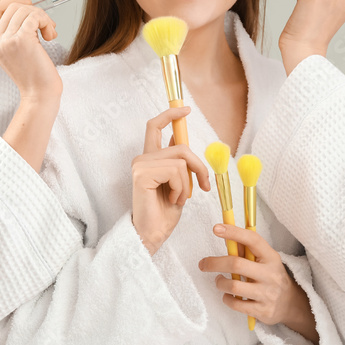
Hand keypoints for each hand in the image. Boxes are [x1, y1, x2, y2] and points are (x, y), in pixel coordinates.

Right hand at [0, 0, 61, 100]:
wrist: (40, 94)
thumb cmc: (35, 75)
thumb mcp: (17, 52)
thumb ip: (15, 31)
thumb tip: (27, 7)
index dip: (13, 2)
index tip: (30, 6)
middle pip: (11, 6)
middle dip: (33, 10)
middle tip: (46, 24)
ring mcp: (7, 40)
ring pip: (25, 10)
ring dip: (43, 17)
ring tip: (50, 32)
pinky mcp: (22, 40)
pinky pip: (35, 17)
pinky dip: (46, 21)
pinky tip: (50, 35)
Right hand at [131, 107, 210, 254]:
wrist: (152, 235)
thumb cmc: (164, 213)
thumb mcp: (177, 183)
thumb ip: (175, 161)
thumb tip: (176, 138)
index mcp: (149, 159)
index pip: (154, 126)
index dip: (170, 115)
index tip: (186, 109)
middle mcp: (142, 158)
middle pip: (181, 146)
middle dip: (198, 166)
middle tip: (204, 186)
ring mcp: (140, 165)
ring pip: (181, 160)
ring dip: (188, 184)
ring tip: (178, 199)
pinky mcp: (142, 174)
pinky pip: (176, 172)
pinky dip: (181, 189)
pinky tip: (171, 201)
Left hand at [199, 224, 317, 343]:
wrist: (290, 304)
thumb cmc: (270, 276)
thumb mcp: (264, 260)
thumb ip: (246, 250)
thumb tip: (226, 237)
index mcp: (271, 257)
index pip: (253, 240)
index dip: (234, 232)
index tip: (216, 228)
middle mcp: (270, 274)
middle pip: (236, 264)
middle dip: (215, 263)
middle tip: (203, 264)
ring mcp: (267, 294)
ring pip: (233, 286)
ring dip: (220, 283)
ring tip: (219, 281)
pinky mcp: (262, 310)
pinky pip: (236, 304)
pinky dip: (226, 298)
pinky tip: (228, 295)